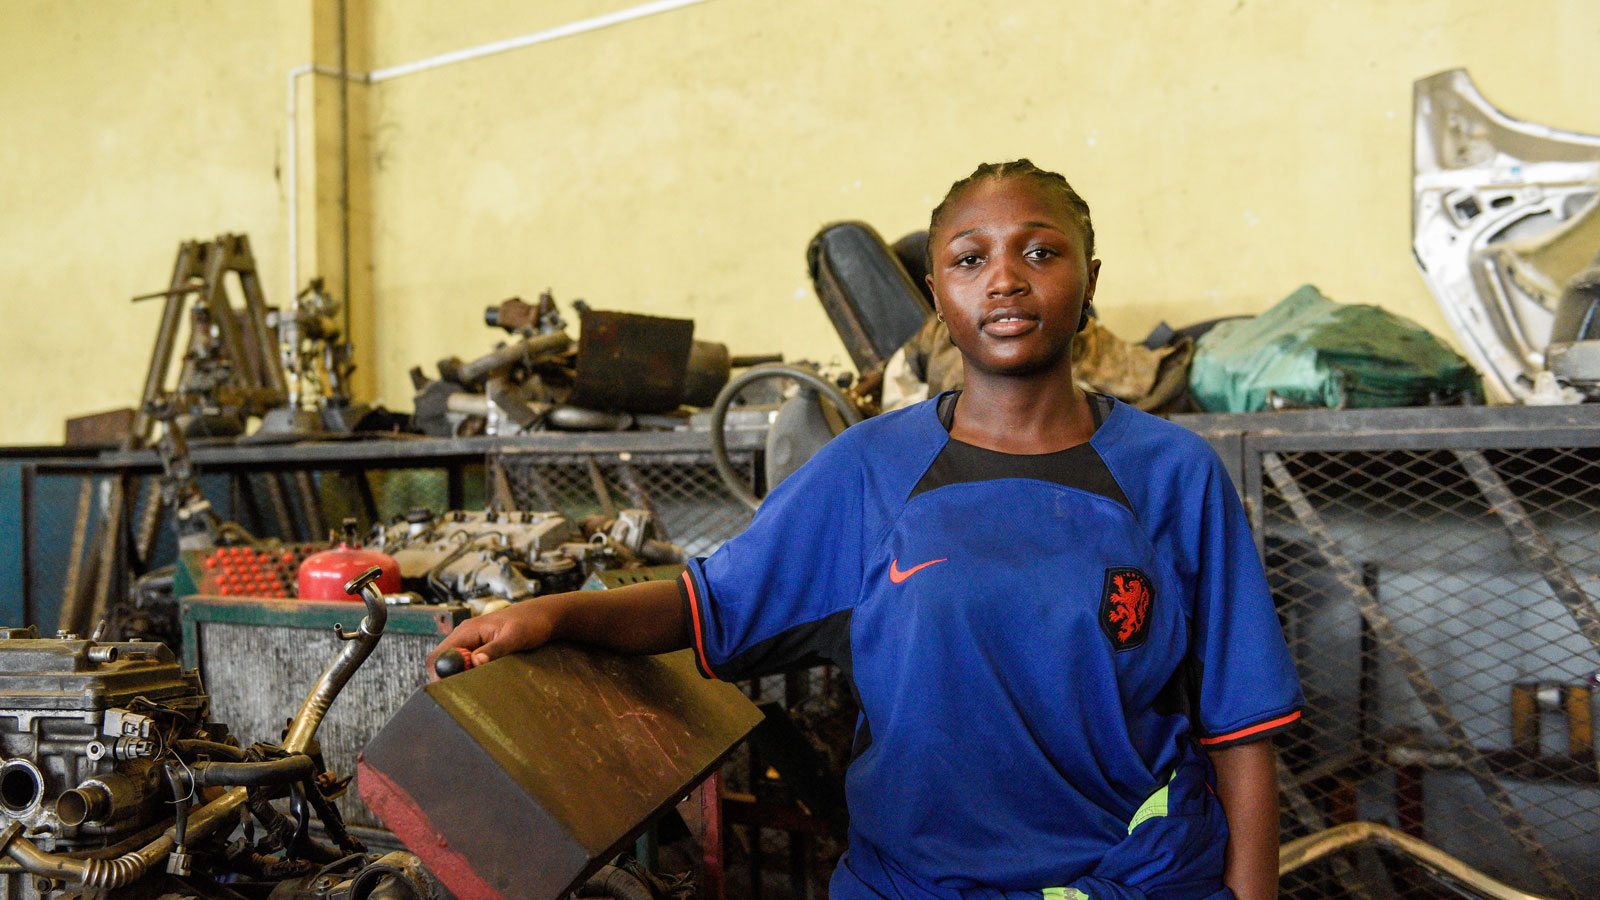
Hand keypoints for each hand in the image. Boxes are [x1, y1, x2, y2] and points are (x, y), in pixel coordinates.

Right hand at [426, 598, 559, 678]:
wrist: (543, 616)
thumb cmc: (532, 622)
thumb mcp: (516, 636)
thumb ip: (496, 649)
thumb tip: (476, 661)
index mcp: (467, 631)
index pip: (439, 656)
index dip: (439, 674)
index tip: (450, 690)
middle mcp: (464, 636)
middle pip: (443, 662)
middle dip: (449, 678)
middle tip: (465, 692)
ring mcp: (471, 642)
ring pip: (454, 665)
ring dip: (461, 677)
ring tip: (477, 686)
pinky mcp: (479, 648)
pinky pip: (466, 664)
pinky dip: (470, 674)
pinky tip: (484, 679)